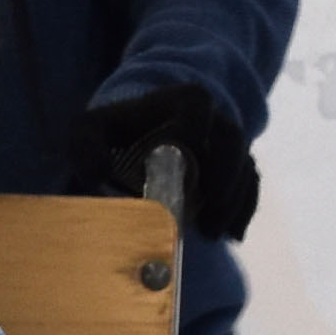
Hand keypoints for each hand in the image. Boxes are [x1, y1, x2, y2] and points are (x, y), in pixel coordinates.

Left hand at [70, 85, 259, 244]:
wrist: (137, 136)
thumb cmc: (113, 132)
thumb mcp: (89, 131)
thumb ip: (84, 146)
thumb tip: (96, 175)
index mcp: (179, 99)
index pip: (198, 105)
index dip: (193, 132)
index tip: (180, 170)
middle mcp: (211, 117)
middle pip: (232, 138)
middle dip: (224, 177)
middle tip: (207, 209)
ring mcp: (226, 144)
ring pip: (245, 166)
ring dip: (233, 201)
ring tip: (211, 233)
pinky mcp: (235, 167)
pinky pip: (251, 185)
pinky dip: (243, 210)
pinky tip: (231, 235)